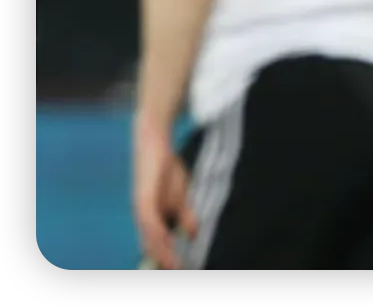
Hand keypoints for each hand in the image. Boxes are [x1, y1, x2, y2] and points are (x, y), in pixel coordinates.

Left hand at [133, 128, 196, 269]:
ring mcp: (141, 206)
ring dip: (160, 252)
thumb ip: (185, 214)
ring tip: (172, 264)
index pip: (156, 243)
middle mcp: (142, 215)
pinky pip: (149, 220)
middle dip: (163, 259)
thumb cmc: (166, 167)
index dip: (165, 257)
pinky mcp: (142, 197)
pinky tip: (165, 241)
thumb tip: (192, 233)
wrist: (154, 141)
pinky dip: (156, 232)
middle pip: (150, 244)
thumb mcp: (181, 194)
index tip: (177, 267)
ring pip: (149, 236)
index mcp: (151, 216)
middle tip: (175, 270)